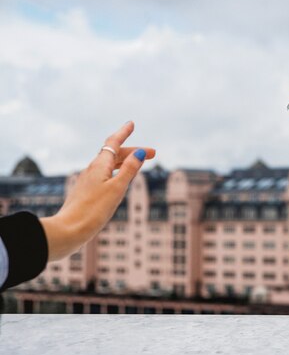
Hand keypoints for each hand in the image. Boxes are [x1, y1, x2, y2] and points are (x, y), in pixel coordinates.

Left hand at [40, 122, 155, 260]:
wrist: (69, 230)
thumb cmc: (94, 210)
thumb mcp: (117, 188)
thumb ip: (129, 170)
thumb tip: (139, 153)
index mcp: (99, 166)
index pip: (113, 144)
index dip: (124, 133)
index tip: (132, 124)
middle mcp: (92, 170)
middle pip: (113, 154)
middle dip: (132, 151)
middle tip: (153, 154)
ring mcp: (88, 181)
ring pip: (108, 165)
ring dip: (125, 161)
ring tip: (138, 164)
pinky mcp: (86, 192)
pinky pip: (104, 175)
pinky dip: (116, 171)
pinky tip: (118, 179)